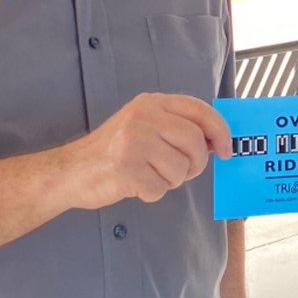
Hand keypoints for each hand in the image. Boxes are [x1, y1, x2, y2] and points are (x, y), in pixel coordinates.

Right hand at [72, 93, 230, 207]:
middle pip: (194, 143)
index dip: (219, 131)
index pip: (199, 110)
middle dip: (194, 164)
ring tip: (147, 175)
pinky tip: (135, 185)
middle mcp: (142, 117)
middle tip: (180, 171)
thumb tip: (215, 140)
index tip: (226, 149)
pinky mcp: (125, 168)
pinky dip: (151, 193)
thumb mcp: (143, 125)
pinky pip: (160, 188)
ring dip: (169, 181)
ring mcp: (133, 142)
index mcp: (150, 103)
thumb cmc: (112, 151)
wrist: (71, 170)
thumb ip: (175, 126)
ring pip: (180, 169)